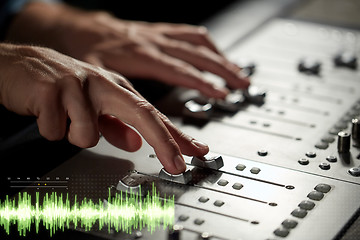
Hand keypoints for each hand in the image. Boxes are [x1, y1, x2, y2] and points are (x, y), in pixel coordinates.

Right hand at [0, 44, 208, 173]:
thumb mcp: (93, 107)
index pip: (152, 114)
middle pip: (142, 114)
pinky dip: (51, 129)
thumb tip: (135, 143)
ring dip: (75, 135)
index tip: (195, 151)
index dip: (176, 135)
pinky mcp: (51, 90)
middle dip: (164, 143)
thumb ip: (116, 125)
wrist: (19, 65)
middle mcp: (103, 85)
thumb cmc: (60, 85)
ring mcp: (78, 85)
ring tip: (64, 119)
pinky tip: (46, 113)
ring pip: (89, 134)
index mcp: (115, 89)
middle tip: (176, 165)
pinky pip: (57, 130)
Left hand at [6, 2, 249, 98]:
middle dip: (222, 72)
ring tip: (237, 73)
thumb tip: (133, 143)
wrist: (76, 28)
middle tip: (241, 87)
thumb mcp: (94, 85)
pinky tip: (215, 54)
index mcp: (140, 57)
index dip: (201, 83)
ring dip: (221, 58)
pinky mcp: (158, 33)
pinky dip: (207, 45)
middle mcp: (154, 44)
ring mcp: (158, 36)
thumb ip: (112, 117)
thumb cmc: (84, 54)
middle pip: (196, 56)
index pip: (179, 72)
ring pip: (198, 43)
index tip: (220, 95)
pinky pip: (189, 34)